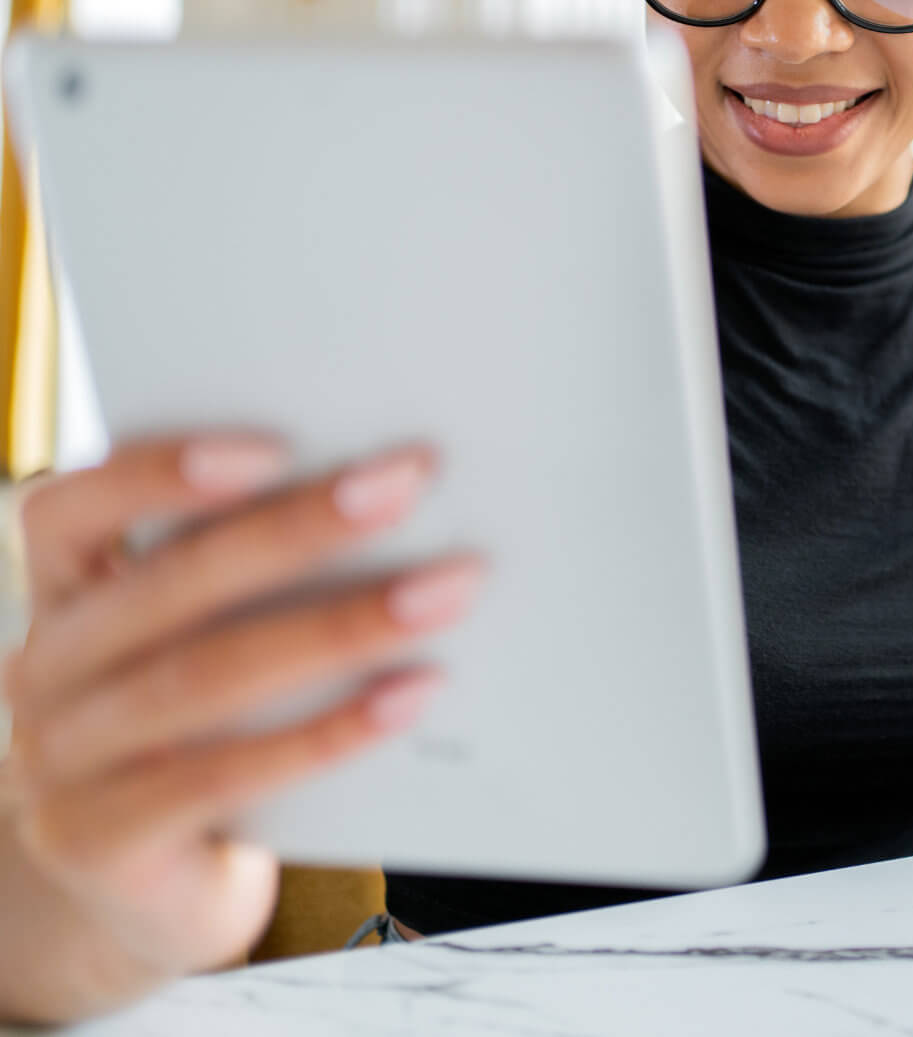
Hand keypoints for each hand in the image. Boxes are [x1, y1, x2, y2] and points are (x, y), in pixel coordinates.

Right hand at [0, 433, 479, 999]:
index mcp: (61, 596)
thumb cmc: (208, 731)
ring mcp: (57, 763)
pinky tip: (412, 695)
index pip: (69, 511)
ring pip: (204, 677)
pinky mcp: (102, 841)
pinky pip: (224, 776)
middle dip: (299, 528)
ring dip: (340, 626)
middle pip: (171, 585)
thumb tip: (395, 492)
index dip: (160, 473)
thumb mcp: (209, 644)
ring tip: (446, 590)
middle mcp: (42, 671)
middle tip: (406, 481)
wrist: (163, 890)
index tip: (276, 445)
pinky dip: (328, 732)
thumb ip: (256, 580)